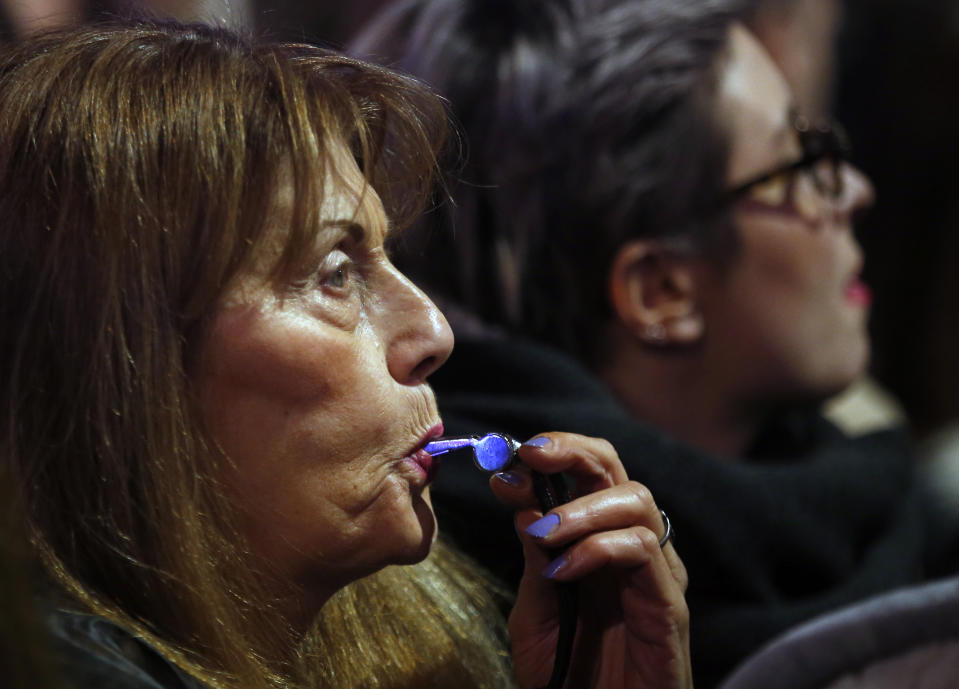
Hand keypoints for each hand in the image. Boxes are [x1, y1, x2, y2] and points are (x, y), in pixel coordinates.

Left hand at [490, 432, 690, 688]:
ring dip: (581, 506)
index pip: (587, 473)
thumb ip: (533, 555)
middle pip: (616, 470)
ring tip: (543, 533)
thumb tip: (521, 496)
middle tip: (532, 455)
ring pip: (635, 499)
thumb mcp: (537, 607)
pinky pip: (643, 550)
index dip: (553, 454)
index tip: (508, 458)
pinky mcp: (669, 605)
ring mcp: (655, 573)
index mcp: (599, 540)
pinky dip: (597, 548)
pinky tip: (562, 570)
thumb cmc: (567, 674)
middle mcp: (631, 547)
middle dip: (572, 451)